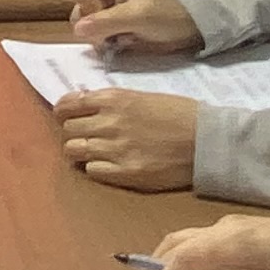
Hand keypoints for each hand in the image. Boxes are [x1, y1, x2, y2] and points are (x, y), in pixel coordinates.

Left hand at [53, 88, 198, 190]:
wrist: (206, 140)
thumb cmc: (179, 113)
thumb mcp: (142, 96)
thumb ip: (112, 102)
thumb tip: (86, 106)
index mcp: (113, 99)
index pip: (67, 105)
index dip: (63, 112)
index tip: (67, 116)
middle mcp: (109, 123)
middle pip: (68, 130)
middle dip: (74, 133)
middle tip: (87, 136)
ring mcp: (115, 149)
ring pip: (74, 151)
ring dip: (80, 152)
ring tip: (95, 152)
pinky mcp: (125, 173)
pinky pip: (92, 171)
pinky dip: (95, 168)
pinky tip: (109, 165)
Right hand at [69, 0, 200, 56]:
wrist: (190, 26)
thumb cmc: (166, 15)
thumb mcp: (138, 17)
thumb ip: (107, 22)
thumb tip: (77, 29)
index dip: (86, 17)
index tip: (103, 29)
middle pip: (80, 14)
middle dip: (95, 30)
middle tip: (115, 38)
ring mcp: (107, 7)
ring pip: (88, 27)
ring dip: (102, 38)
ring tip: (124, 39)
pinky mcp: (113, 22)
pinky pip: (98, 35)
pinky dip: (108, 42)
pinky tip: (123, 42)